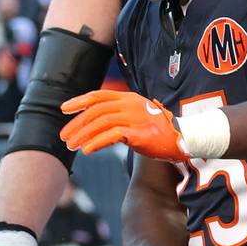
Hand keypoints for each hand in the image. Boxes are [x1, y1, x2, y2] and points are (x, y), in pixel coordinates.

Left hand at [60, 90, 188, 161]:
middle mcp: (130, 104)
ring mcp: (135, 117)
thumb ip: (118, 114)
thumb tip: (94, 123)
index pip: (98, 95)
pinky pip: (112, 136)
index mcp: (128, 97)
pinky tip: (87, 150)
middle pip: (95, 110)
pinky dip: (96, 143)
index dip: (78, 101)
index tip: (63, 109)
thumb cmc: (158, 129)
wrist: (183, 138)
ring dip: (83, 135)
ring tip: (71, 146)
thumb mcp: (137, 115)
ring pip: (100, 123)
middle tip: (64, 137)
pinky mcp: (139, 133)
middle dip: (76, 123)